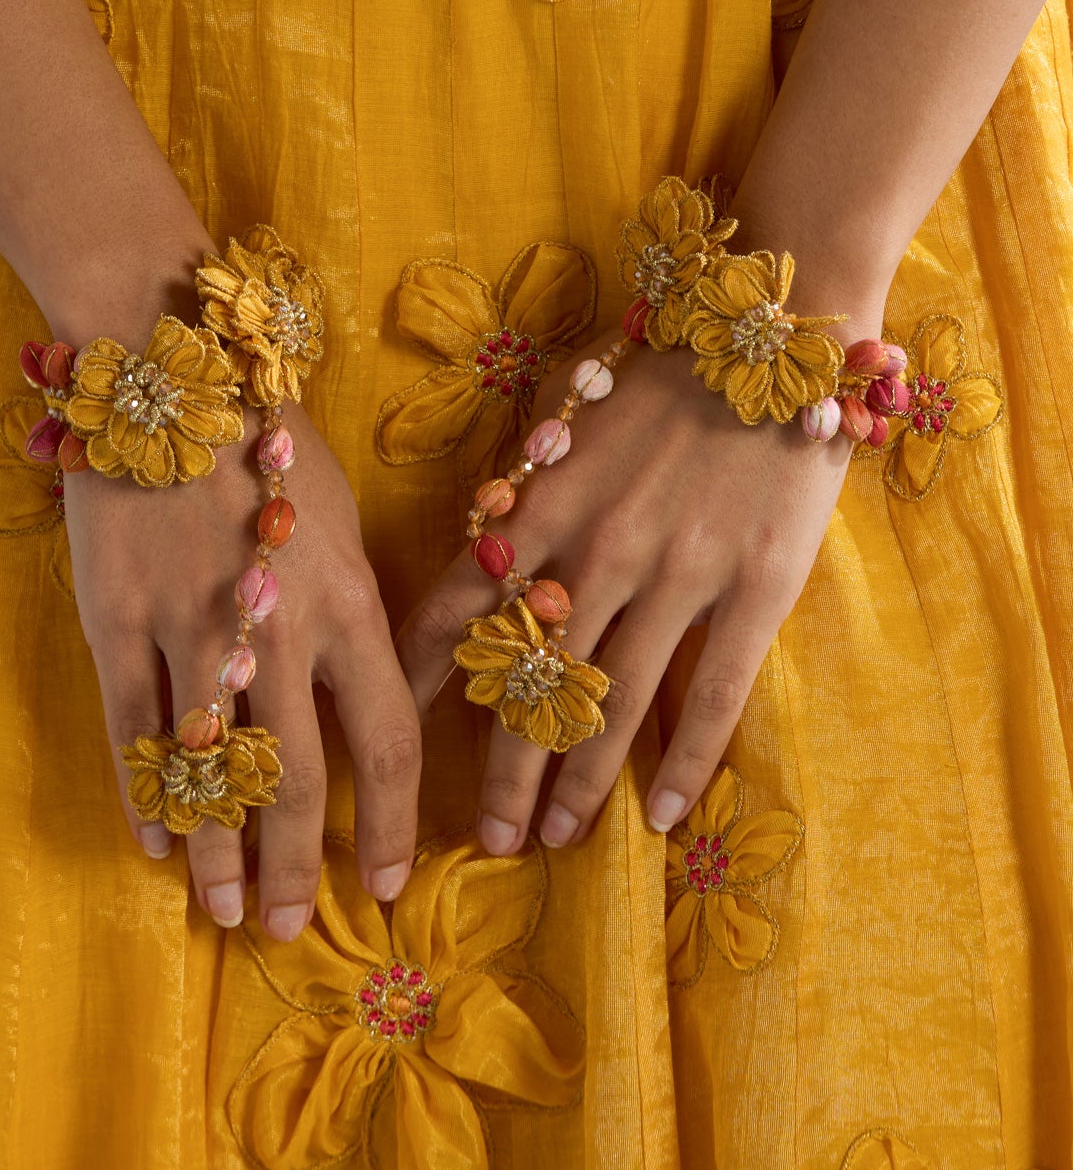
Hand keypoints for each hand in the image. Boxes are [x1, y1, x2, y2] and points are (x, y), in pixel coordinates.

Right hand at [64, 400, 421, 935]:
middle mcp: (278, 628)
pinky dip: (147, 795)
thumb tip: (373, 696)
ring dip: (220, 854)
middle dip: (296, 867)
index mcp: (351, 602)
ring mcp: (191, 627)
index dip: (393, 826)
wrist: (168, 369)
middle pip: (296, 779)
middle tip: (287, 927)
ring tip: (224, 912)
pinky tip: (158, 844)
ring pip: (211, 769)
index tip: (390, 881)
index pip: (387, 744)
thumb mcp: (342, 520)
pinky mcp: (116, 619)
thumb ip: (358, 613)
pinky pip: (133, 729)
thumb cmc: (271, 440)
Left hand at [397, 329, 874, 854]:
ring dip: (578, 782)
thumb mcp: (566, 416)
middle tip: (489, 840)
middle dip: (502, 772)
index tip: (396, 739)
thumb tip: (480, 557)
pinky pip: (714, 695)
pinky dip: (684, 763)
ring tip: (556, 837)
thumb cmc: (660, 371)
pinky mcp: (755, 587)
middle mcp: (594, 550)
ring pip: (613, 705)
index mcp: (539, 505)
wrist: (772, 329)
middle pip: (530, 685)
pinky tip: (660, 814)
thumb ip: (524, 491)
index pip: (456, 608)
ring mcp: (677, 573)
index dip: (422, 681)